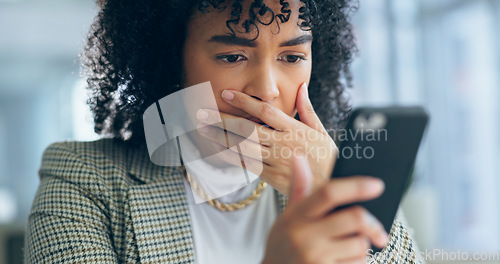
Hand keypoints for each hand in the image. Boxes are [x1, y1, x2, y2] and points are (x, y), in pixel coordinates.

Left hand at [196, 82, 336, 195]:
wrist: (331, 190)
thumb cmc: (328, 159)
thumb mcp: (322, 131)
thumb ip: (308, 110)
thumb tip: (301, 87)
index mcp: (295, 129)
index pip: (265, 111)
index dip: (243, 101)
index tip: (226, 93)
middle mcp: (284, 144)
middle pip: (247, 128)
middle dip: (222, 120)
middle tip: (202, 112)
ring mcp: (276, 161)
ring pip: (242, 147)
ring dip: (220, 137)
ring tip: (203, 128)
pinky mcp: (271, 177)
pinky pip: (245, 164)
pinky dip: (229, 155)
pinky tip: (216, 147)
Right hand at [261, 153, 388, 263]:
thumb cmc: (283, 243)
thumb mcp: (287, 215)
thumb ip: (299, 186)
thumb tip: (298, 155)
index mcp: (297, 215)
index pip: (329, 193)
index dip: (356, 186)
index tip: (377, 185)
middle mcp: (305, 236)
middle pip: (355, 218)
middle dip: (372, 223)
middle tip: (377, 229)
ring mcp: (315, 258)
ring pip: (360, 244)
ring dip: (361, 245)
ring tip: (346, 248)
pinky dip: (357, 262)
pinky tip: (342, 261)